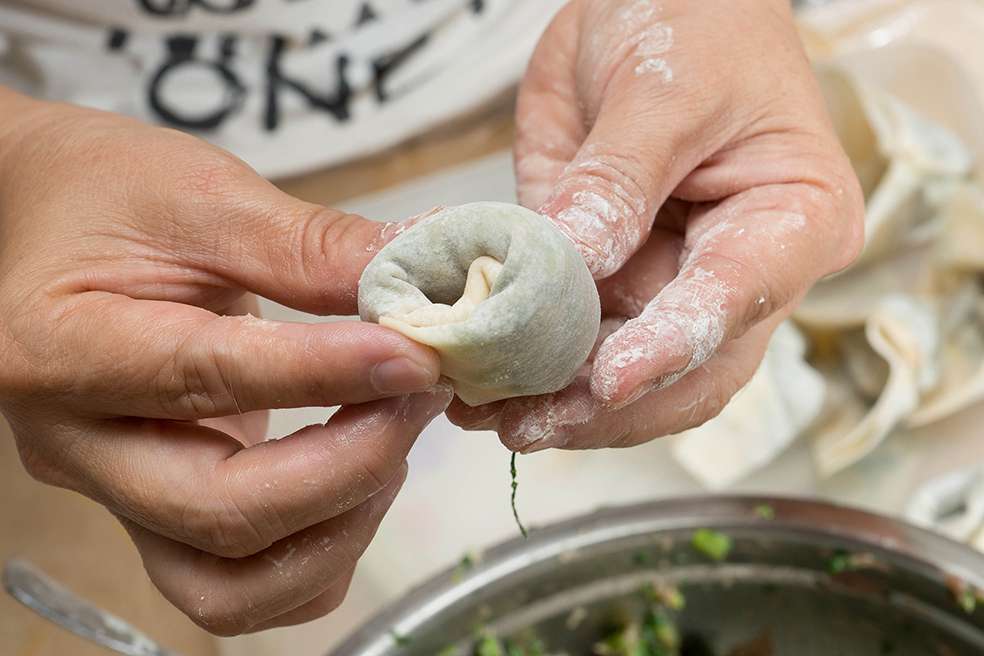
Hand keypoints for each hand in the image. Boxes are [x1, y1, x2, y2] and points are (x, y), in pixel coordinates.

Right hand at [0, 89, 450, 634]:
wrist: (47, 224)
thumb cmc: (112, 197)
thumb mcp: (205, 196)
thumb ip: (311, 247)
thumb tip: (422, 282)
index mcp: (63, 347)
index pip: (207, 379)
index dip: (326, 374)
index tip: (414, 355)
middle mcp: (76, 446)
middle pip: (219, 515)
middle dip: (349, 465)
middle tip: (420, 393)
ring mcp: (114, 495)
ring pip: (228, 588)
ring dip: (339, 528)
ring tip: (392, 438)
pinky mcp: (156, 515)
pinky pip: (240, 589)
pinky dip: (319, 555)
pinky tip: (359, 475)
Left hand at [449, 0, 863, 449]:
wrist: (656, 3)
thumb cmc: (696, 21)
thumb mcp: (661, 86)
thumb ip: (618, 179)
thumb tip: (571, 264)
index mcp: (792, 220)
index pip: (736, 300)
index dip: (671, 348)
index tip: (608, 381)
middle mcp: (742, 272)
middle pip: (690, 370)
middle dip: (606, 406)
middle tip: (527, 422)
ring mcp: (675, 284)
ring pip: (628, 376)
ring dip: (558, 403)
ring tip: (485, 413)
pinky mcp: (617, 284)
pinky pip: (578, 342)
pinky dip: (531, 369)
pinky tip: (483, 383)